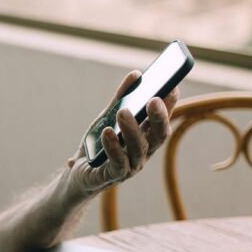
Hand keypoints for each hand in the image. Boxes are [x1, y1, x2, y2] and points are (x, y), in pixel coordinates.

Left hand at [67, 70, 179, 194]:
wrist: (79, 171)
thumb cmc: (100, 143)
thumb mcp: (108, 117)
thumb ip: (122, 98)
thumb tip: (136, 74)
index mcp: (146, 139)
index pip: (162, 121)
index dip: (169, 106)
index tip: (172, 87)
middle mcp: (143, 154)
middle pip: (158, 136)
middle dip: (158, 117)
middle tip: (153, 99)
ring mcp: (130, 167)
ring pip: (138, 149)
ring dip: (131, 129)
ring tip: (124, 112)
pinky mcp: (111, 176)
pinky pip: (117, 163)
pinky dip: (113, 147)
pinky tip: (107, 132)